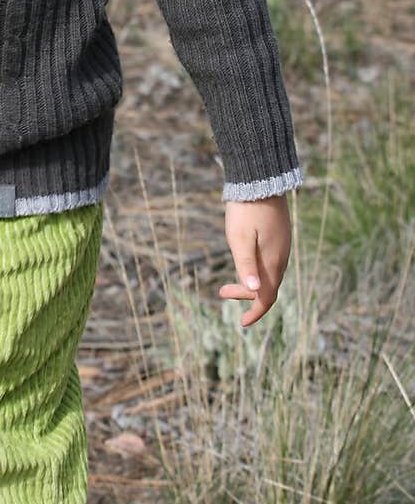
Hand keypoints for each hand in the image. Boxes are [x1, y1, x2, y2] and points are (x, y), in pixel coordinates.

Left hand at [219, 194, 291, 326]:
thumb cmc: (246, 210)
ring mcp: (282, 246)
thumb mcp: (240, 239)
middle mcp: (281, 257)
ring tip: (227, 283)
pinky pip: (271, 263)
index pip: (267, 297)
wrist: (260, 181)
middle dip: (246, 297)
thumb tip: (254, 291)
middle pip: (268, 288)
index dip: (255, 312)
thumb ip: (246, 265)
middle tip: (221, 292)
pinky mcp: (280, 237)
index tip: (242, 322)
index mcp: (271, 261)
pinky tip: (244, 262)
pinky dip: (257, 271)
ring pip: (270, 276)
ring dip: (250, 284)